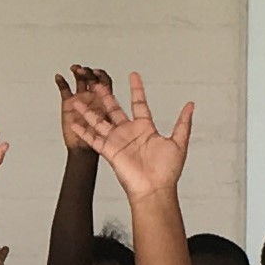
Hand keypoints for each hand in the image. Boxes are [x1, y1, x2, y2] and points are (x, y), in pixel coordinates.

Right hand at [58, 73, 193, 204]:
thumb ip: (183, 123)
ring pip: (99, 122)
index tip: (133, 75)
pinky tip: (73, 123)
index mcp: (145, 128)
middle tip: (98, 84)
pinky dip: (83, 132)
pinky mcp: (109, 151)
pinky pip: (93, 139)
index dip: (136, 89)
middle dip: (106, 97)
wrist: (154, 189)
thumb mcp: (179, 143)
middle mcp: (129, 133)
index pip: (139, 104)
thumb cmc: (167, 171)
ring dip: (89, 111)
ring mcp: (117, 141)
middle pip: (114, 110)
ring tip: (78, 100)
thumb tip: (191, 105)